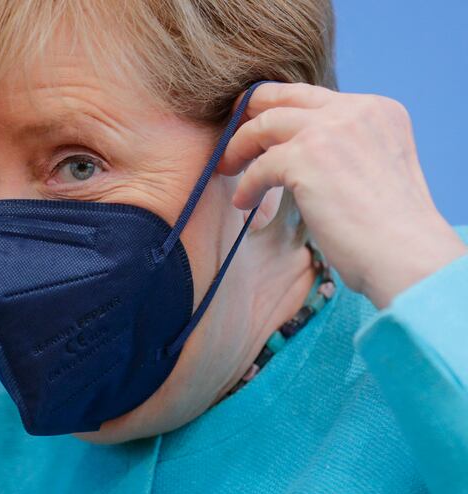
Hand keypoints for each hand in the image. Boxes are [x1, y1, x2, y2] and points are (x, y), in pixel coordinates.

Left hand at [218, 82, 466, 307]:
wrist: (406, 257)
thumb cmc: (389, 230)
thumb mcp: (375, 167)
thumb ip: (345, 147)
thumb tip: (295, 151)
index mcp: (377, 110)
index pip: (313, 96)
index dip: (278, 108)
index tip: (255, 125)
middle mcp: (356, 111)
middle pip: (283, 97)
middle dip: (249, 114)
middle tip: (230, 139)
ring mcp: (331, 130)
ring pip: (264, 124)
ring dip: (239, 147)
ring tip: (226, 168)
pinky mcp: (307, 157)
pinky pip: (259, 166)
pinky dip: (246, 185)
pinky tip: (243, 203)